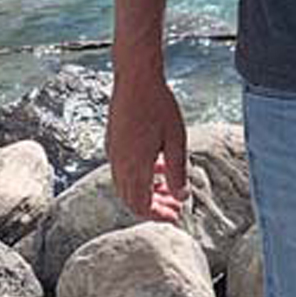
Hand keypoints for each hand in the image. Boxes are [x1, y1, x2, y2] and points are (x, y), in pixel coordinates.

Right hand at [107, 63, 187, 221]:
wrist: (136, 79)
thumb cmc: (159, 106)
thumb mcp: (176, 140)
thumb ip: (178, 171)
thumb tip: (182, 196)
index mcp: (134, 167)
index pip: (141, 205)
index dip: (157, 215)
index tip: (175, 217)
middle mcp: (119, 164)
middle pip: (132, 199)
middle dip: (154, 207)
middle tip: (175, 206)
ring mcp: (113, 153)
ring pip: (127, 186)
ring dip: (147, 191)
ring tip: (169, 187)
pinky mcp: (113, 143)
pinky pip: (123, 170)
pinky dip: (140, 176)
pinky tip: (157, 166)